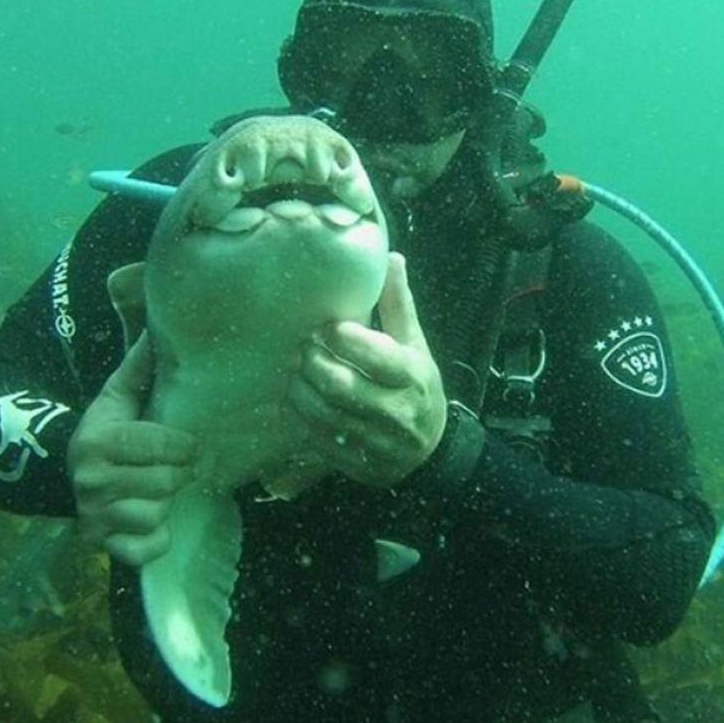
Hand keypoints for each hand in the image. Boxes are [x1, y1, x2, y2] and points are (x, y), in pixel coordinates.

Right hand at [68, 332, 196, 566]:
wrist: (67, 474)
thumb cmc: (107, 430)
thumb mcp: (118, 395)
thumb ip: (141, 365)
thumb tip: (161, 321)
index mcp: (97, 441)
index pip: (159, 445)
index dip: (183, 444)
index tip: (189, 443)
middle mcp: (90, 481)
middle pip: (165, 482)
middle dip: (178, 473)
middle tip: (177, 467)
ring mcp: (93, 517)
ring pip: (156, 515)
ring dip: (165, 504)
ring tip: (160, 490)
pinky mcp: (100, 545)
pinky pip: (146, 549)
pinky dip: (156, 538)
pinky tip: (152, 521)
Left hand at [287, 252, 446, 486]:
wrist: (430, 450)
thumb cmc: (416, 385)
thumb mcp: (414, 344)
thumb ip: (397, 304)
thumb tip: (390, 257)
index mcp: (412, 376)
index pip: (373, 353)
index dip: (340, 336)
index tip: (325, 326)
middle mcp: (398, 412)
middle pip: (340, 385)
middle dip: (312, 363)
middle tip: (300, 349)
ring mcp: (378, 443)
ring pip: (324, 416)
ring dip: (299, 392)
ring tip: (293, 374)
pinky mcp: (359, 465)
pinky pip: (319, 442)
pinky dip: (300, 420)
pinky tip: (294, 402)